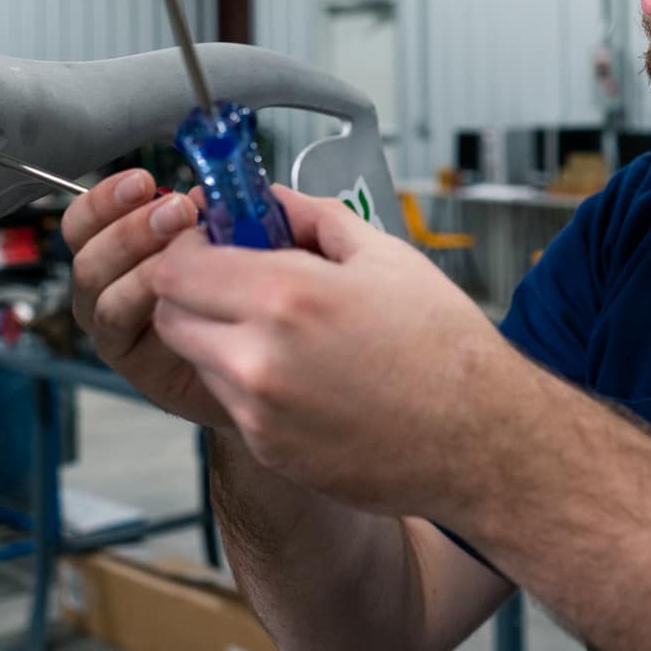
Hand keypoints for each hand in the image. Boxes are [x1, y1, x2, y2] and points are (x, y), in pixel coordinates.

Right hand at [62, 169, 230, 429]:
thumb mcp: (237, 243)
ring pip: (97, 286)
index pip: (88, 220)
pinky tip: (176, 287)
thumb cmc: (248, 300)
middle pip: (86, 252)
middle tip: (178, 211)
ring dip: (135, 258)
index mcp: (121, 252)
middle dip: (129, 225)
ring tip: (184, 246)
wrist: (268, 366)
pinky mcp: (130, 361)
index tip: (142, 182)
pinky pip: (116, 324)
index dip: (106, 199)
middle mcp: (109, 288)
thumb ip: (217, 213)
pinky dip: (139, 299)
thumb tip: (205, 193)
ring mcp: (116, 327)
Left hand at [143, 184, 526, 518]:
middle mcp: (259, 359)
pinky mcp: (269, 450)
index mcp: (285, 296)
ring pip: (198, 361)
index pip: (177, 268)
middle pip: (171, 317)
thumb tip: (270, 200)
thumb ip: (313, 216)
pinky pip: (232, 402)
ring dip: (218, 337)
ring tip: (280, 329)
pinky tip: (305, 373)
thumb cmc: (443, 345)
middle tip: (233, 282)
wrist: (479, 438)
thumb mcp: (384, 255)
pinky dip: (250, 382)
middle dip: (191, 293)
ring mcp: (259, 412)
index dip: (186, 249)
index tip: (209, 242)